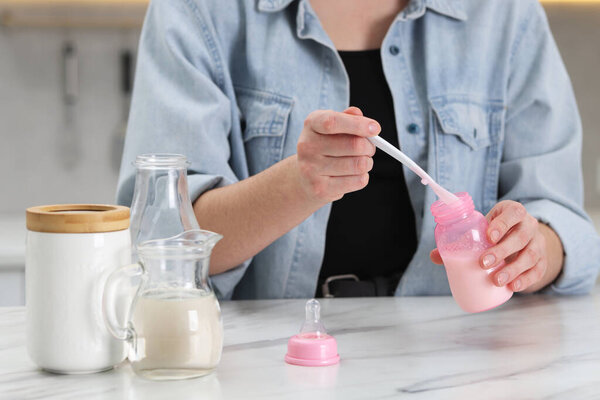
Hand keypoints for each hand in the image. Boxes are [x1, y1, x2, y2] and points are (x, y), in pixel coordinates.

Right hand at [296, 107, 379, 202]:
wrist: (304, 179)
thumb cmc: (324, 148)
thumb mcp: (331, 128)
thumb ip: (346, 118)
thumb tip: (358, 114)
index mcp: (311, 124)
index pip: (333, 122)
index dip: (357, 124)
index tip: (375, 129)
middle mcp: (307, 146)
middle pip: (354, 145)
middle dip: (369, 147)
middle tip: (369, 148)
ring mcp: (311, 169)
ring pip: (359, 164)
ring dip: (367, 163)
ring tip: (361, 162)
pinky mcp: (320, 189)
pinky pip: (357, 181)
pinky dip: (362, 177)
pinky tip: (353, 175)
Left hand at [430, 200, 563, 292]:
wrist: (523, 236)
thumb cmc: (496, 231)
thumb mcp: (483, 228)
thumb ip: (461, 240)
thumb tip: (434, 256)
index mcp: (513, 212)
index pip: (513, 213)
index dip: (503, 223)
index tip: (489, 236)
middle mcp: (529, 226)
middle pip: (520, 237)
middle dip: (502, 251)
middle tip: (483, 263)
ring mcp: (538, 243)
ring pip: (531, 256)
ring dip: (514, 269)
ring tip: (497, 281)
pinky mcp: (542, 260)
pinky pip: (538, 271)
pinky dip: (527, 280)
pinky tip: (514, 287)